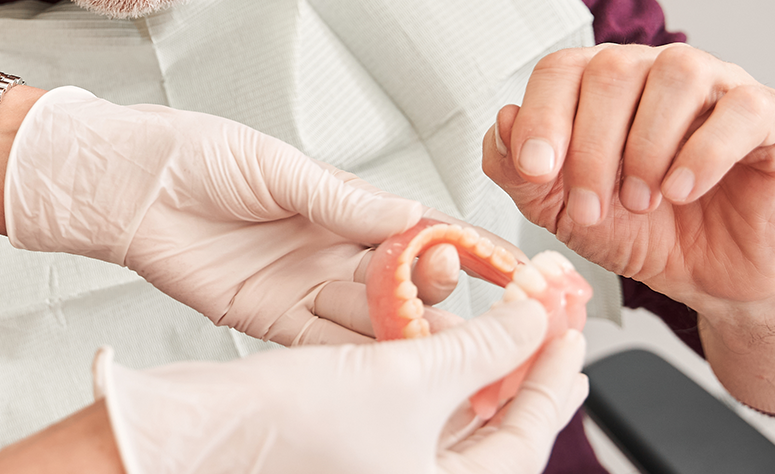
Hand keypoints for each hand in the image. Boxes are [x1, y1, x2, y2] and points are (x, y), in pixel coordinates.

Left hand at [4, 86, 466, 345]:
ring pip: (365, 317)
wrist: (128, 185)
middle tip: (457, 304)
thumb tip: (408, 214)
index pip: (410, 229)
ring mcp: (300, 287)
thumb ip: (340, 201)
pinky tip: (383, 365)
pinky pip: (318, 343)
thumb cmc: (194, 156)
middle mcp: (327, 249)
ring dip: (401, 332)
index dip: (450, 245)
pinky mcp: (267, 319)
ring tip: (437, 344)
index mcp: (339, 204)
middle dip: (430, 294)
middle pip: (396, 282)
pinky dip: (351, 355)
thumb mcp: (276, 167)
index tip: (486, 260)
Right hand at [96, 297, 588, 473]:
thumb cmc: (291, 421)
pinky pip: (420, 408)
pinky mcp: (359, 446)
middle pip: (500, 428)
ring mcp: (386, 467)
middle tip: (551, 320)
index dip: (556, 368)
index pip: (530, 433)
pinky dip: (439, 368)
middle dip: (526, 367)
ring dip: (484, 360)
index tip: (570, 320)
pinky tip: (444, 332)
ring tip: (506, 315)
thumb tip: (540, 316)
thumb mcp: (412, 373)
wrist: (203, 423)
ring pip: (461, 415)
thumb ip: (488, 343)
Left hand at [483, 44, 774, 316]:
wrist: (713, 277)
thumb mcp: (565, 214)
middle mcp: (659, 74)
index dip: (542, 115)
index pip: (562, 69)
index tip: (535, 169)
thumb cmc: (644, 233)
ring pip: (676, 74)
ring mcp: (717, 89)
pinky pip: (741, 109)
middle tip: (593, 207)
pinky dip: (705, 152)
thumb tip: (501, 122)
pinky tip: (683, 190)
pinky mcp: (769, 117)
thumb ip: (522, 175)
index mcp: (604, 88)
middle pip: (613, 69)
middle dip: (591, 147)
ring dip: (646, 147)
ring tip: (643, 200)